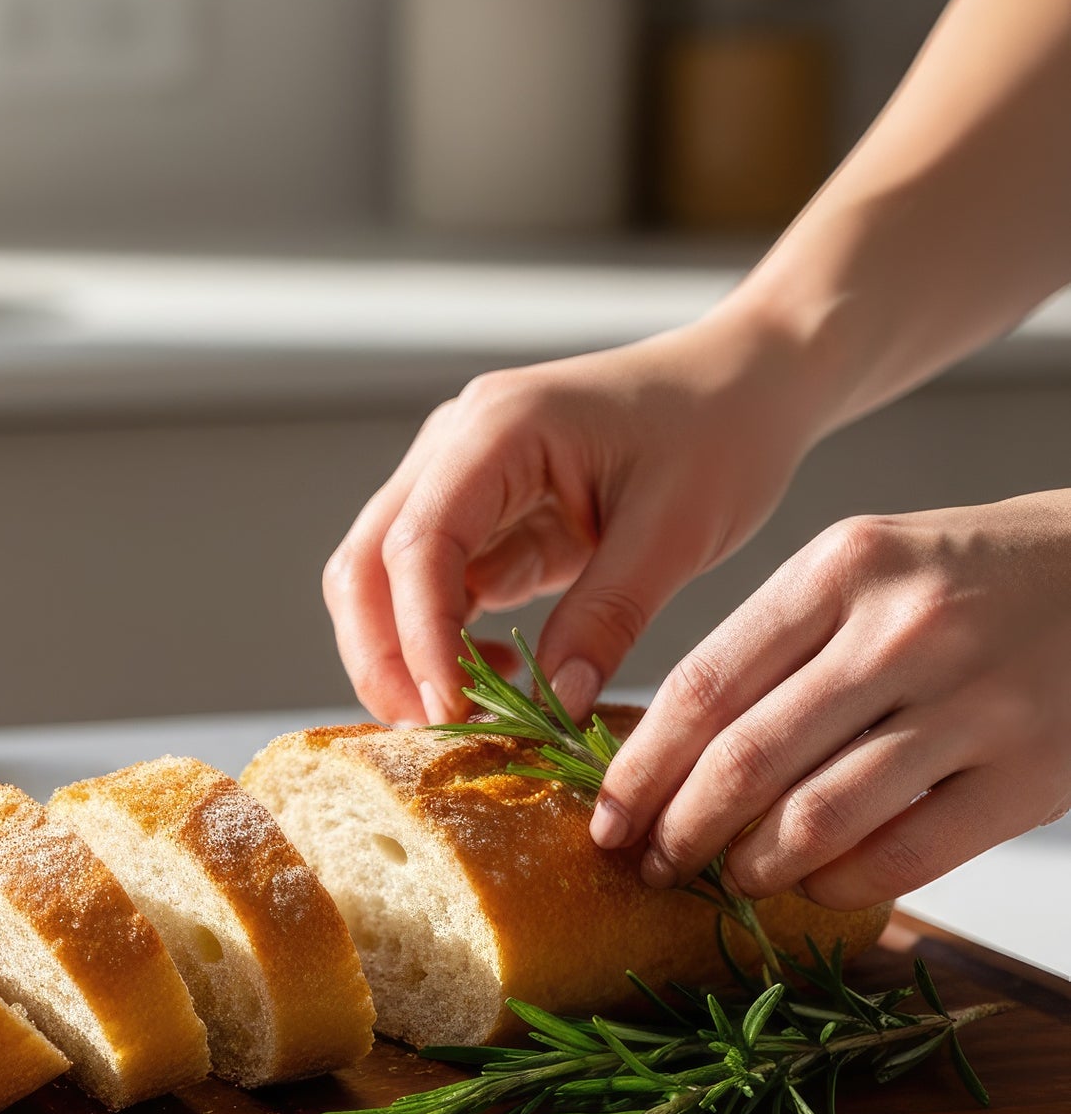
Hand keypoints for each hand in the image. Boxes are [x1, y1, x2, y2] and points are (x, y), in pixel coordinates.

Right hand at [324, 317, 819, 726]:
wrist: (748, 382)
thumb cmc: (722, 432)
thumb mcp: (677, 531)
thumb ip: (608, 617)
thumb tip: (552, 705)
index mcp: (497, 428)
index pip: (418, 543)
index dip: (422, 637)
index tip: (453, 711)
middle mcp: (454, 446)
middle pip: (366, 563)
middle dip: (383, 656)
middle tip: (434, 731)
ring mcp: (455, 477)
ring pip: (382, 580)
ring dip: (403, 654)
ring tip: (466, 713)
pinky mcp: (477, 514)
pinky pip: (431, 587)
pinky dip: (444, 641)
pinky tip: (501, 672)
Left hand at [593, 493, 1070, 907]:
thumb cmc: (958, 578)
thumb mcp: (856, 569)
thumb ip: (769, 644)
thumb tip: (661, 754)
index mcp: (839, 570)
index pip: (704, 687)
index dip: (639, 768)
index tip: (606, 818)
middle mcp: (903, 631)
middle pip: (747, 761)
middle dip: (680, 831)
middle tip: (652, 865)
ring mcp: (975, 702)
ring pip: (819, 817)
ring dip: (753, 868)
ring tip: (731, 878)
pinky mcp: (1031, 773)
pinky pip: (905, 855)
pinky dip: (839, 884)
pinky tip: (814, 884)